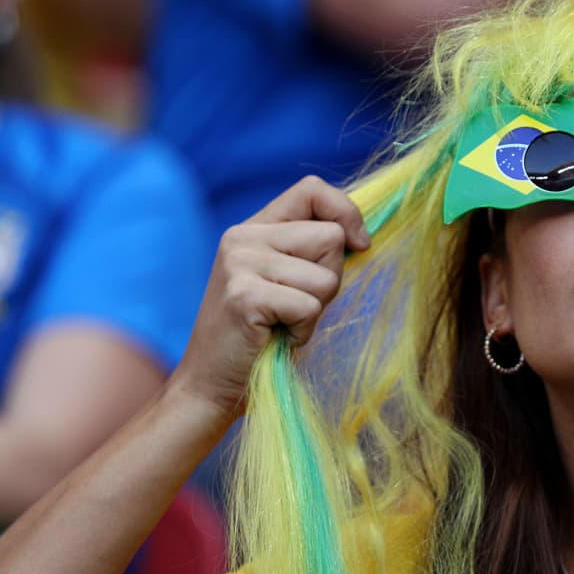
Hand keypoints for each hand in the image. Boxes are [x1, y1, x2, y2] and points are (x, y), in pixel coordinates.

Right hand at [170, 176, 370, 420]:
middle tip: (296, 307)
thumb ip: (313, 253)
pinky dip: (302, 331)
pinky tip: (277, 338)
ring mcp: (240, 264)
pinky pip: (309, 306)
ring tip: (283, 324)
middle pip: (331, 237)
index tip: (359, 245)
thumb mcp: (288, 282)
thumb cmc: (262, 337)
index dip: (346, 212)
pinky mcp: (244, 296)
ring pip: (326, 277)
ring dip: (315, 310)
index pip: (311, 189)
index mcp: (255, 228)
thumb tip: (362, 236)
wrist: (211, 384)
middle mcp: (243, 237)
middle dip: (330, 278)